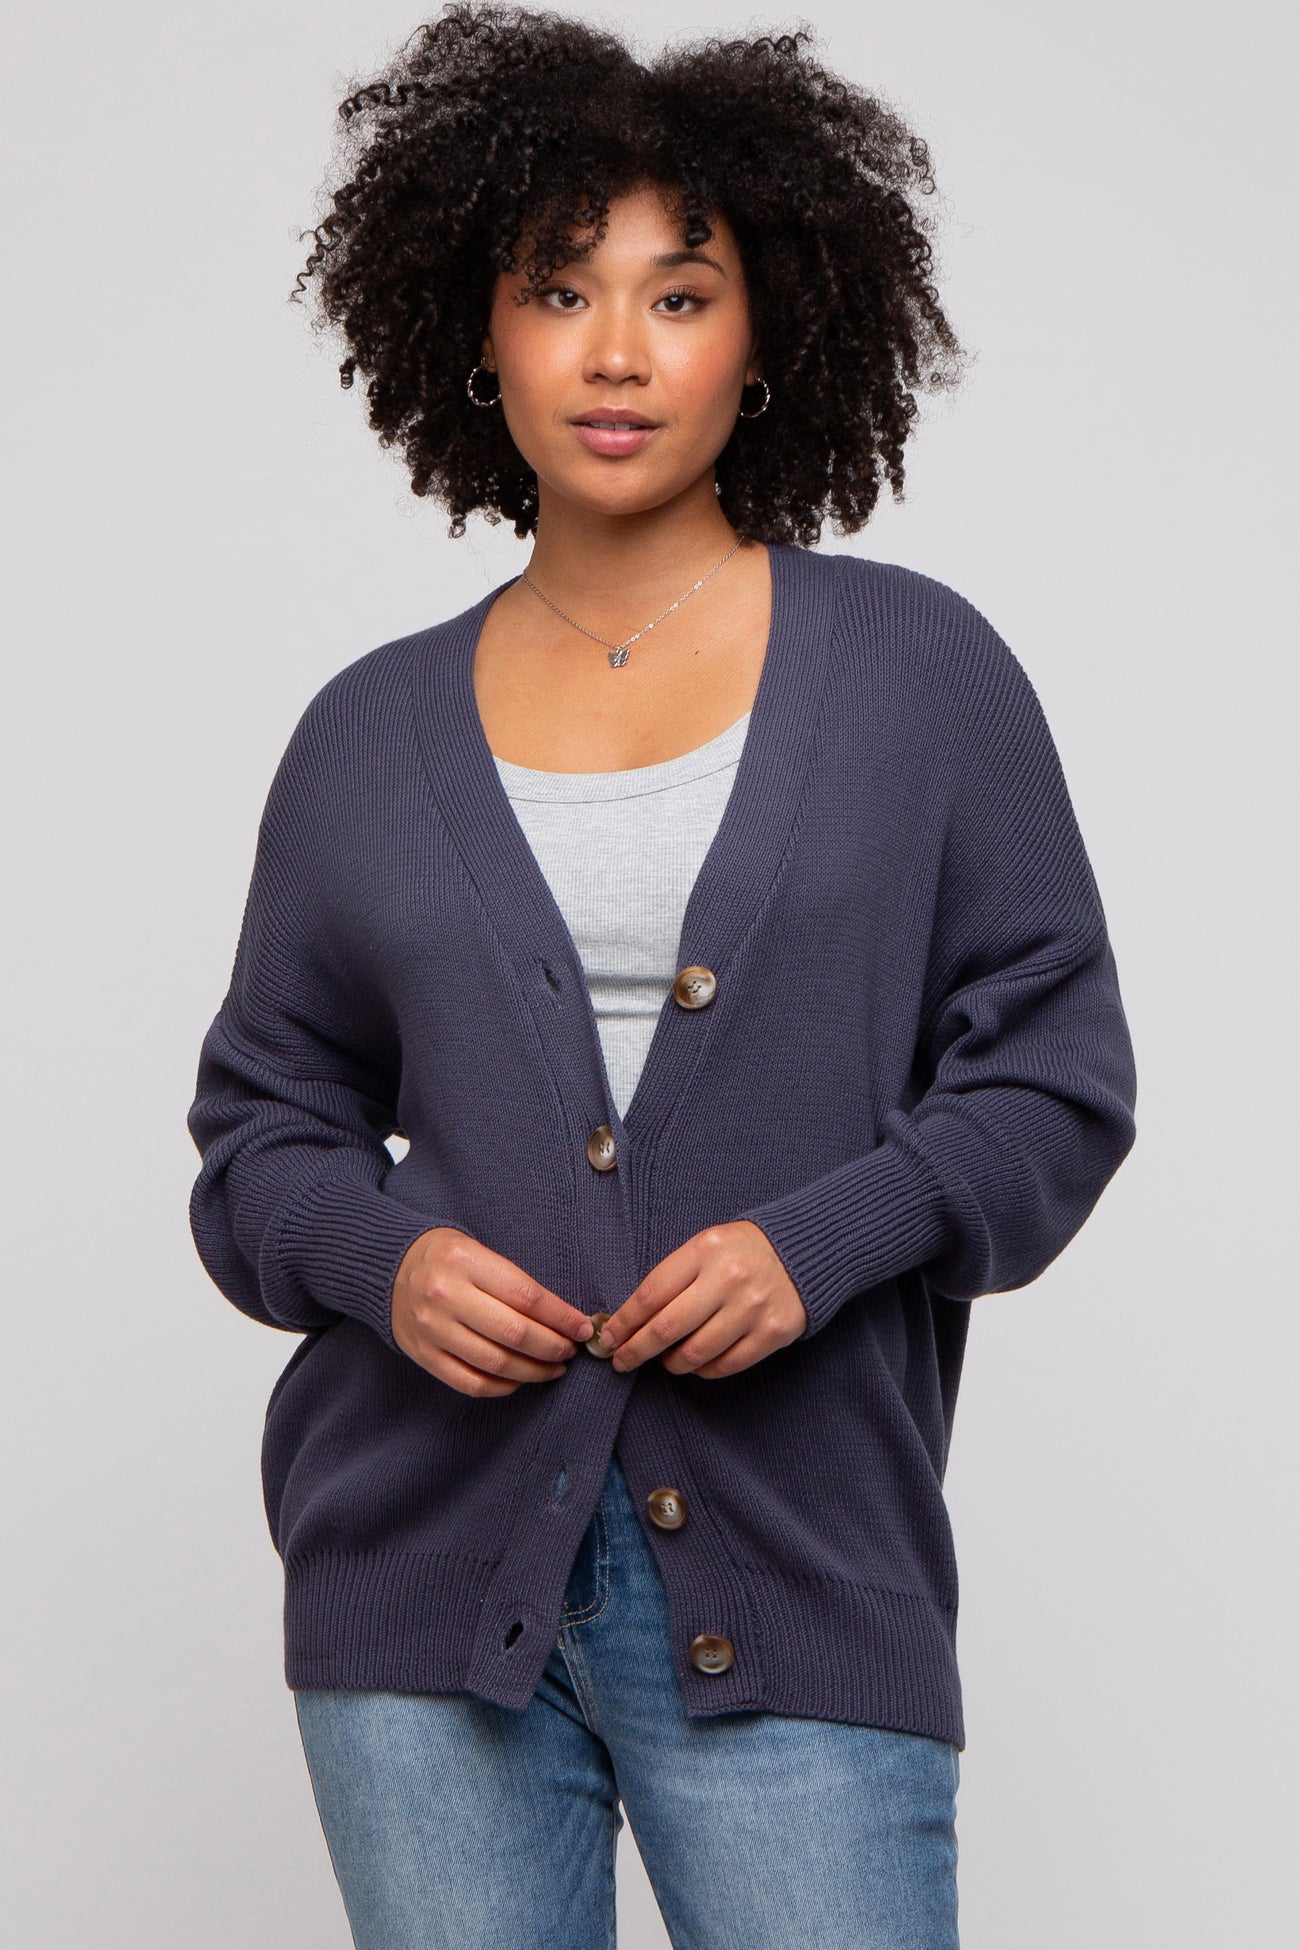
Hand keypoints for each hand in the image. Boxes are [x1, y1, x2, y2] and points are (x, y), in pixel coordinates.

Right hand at [391, 1227, 593, 1396]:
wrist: (389, 1267)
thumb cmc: (446, 1257)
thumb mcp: (478, 1248)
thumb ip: (515, 1281)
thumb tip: (564, 1318)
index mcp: (466, 1261)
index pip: (526, 1296)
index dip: (561, 1317)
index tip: (583, 1327)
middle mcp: (446, 1295)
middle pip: (514, 1333)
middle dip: (553, 1347)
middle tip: (570, 1350)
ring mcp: (432, 1329)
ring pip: (496, 1363)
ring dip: (534, 1371)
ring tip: (554, 1368)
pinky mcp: (424, 1355)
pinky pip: (471, 1383)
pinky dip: (503, 1387)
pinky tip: (520, 1379)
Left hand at [598, 1221, 806, 1379]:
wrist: (803, 1251)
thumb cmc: (741, 1251)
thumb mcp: (704, 1246)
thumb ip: (672, 1278)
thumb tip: (631, 1321)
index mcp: (705, 1251)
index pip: (651, 1295)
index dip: (625, 1322)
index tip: (609, 1337)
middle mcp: (728, 1280)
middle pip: (667, 1328)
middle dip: (636, 1350)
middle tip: (622, 1361)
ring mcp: (752, 1308)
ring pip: (695, 1353)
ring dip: (672, 1363)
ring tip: (666, 1360)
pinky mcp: (772, 1333)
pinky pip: (725, 1365)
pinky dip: (704, 1370)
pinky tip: (697, 1363)